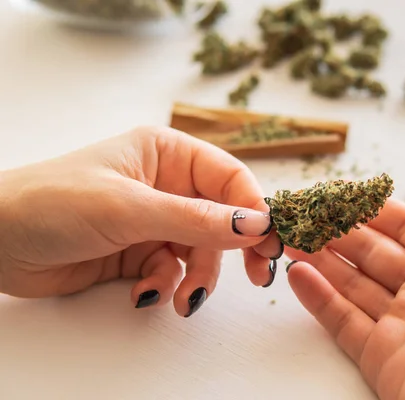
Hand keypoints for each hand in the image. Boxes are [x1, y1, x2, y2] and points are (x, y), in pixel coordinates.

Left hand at [0, 126, 281, 316]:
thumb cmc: (54, 203)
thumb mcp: (130, 208)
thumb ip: (196, 219)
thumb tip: (256, 224)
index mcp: (168, 154)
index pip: (229, 179)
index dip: (252, 209)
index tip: (267, 243)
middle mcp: (168, 184)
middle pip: (223, 217)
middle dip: (234, 249)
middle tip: (255, 277)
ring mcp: (155, 219)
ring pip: (202, 250)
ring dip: (197, 277)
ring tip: (183, 301)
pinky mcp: (141, 251)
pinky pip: (175, 270)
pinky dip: (168, 286)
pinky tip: (147, 295)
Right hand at [286, 167, 404, 398]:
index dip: (372, 209)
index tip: (339, 192)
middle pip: (374, 254)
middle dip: (337, 232)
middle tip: (303, 213)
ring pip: (354, 285)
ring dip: (321, 260)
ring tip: (289, 236)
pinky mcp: (384, 358)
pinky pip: (344, 322)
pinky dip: (318, 299)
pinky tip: (297, 274)